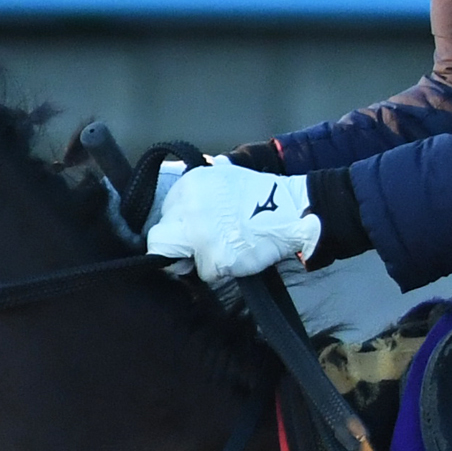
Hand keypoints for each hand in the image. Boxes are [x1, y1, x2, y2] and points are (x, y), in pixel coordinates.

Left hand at [145, 159, 319, 281]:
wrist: (291, 212)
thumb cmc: (262, 197)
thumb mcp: (226, 176)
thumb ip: (200, 188)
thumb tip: (185, 199)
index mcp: (188, 185)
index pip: (164, 214)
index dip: (178, 227)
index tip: (192, 233)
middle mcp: (187, 207)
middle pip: (160, 241)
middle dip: (176, 249)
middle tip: (195, 253)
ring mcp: (198, 234)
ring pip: (179, 261)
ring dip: (197, 261)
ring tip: (223, 251)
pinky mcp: (213, 257)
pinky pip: (206, 274)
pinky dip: (220, 271)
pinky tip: (237, 257)